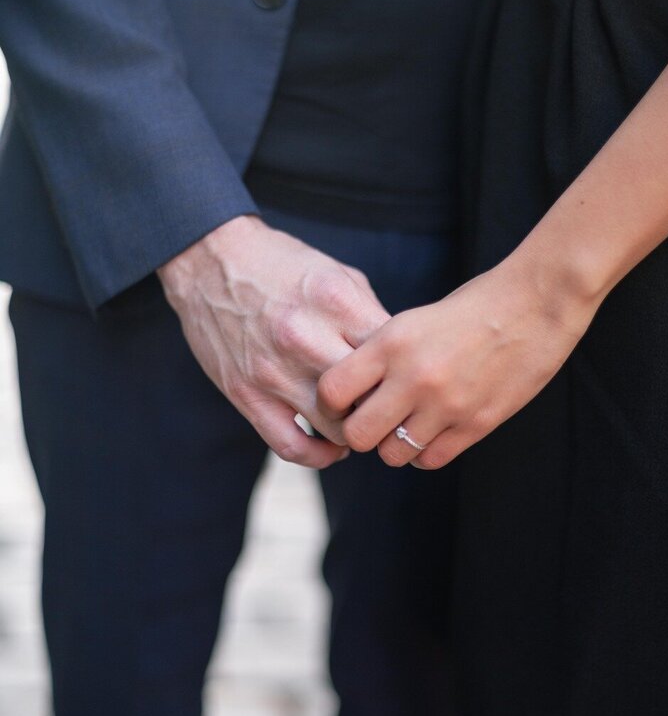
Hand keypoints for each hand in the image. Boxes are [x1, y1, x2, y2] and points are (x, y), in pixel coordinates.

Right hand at [158, 215, 389, 467]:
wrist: (210, 260)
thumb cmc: (282, 266)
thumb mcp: (338, 275)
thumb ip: (370, 316)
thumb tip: (403, 358)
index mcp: (335, 302)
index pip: (393, 355)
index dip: (408, 372)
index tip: (410, 379)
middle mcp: (305, 338)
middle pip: (370, 396)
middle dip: (388, 405)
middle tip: (394, 407)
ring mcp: (273, 371)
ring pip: (337, 428)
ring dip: (357, 431)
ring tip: (365, 423)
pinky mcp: (246, 395)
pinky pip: (291, 446)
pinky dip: (319, 455)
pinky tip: (332, 446)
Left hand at [317, 259, 597, 469]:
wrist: (535, 304)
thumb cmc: (472, 307)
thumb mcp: (413, 321)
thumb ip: (381, 356)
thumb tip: (352, 394)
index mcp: (392, 343)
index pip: (332, 391)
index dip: (331, 403)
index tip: (344, 402)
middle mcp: (414, 376)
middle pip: (357, 435)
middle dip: (361, 432)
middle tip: (374, 420)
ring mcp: (446, 405)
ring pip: (392, 454)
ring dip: (394, 445)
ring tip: (408, 425)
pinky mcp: (475, 424)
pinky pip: (430, 459)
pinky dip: (425, 452)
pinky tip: (433, 432)